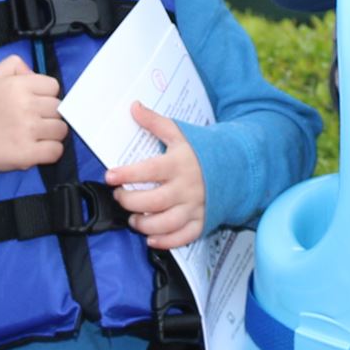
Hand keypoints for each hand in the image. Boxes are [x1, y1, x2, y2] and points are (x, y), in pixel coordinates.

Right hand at [0, 55, 65, 183]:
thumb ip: (14, 64)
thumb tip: (34, 73)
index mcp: (19, 85)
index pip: (53, 86)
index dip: (45, 94)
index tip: (34, 102)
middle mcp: (26, 106)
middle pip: (58, 108)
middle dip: (48, 114)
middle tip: (33, 120)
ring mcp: (29, 131)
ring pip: (60, 129)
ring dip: (51, 133)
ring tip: (36, 135)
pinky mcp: (28, 154)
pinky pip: (56, 151)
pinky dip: (50, 151)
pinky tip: (38, 149)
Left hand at [106, 103, 207, 248]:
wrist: (238, 166)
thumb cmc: (205, 150)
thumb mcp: (181, 133)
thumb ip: (155, 122)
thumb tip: (134, 107)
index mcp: (180, 163)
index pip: (149, 170)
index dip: (127, 174)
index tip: (110, 176)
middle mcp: (187, 187)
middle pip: (153, 201)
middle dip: (130, 202)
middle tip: (119, 197)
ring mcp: (196, 206)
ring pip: (166, 223)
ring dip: (144, 225)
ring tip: (133, 219)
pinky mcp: (203, 221)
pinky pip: (183, 237)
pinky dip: (166, 242)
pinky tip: (152, 239)